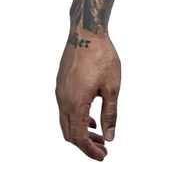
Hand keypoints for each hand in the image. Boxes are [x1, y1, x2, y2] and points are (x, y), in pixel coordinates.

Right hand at [55, 29, 120, 159]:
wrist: (86, 33)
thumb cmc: (103, 57)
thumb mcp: (112, 87)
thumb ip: (110, 114)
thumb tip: (109, 137)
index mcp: (76, 103)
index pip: (79, 137)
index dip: (90, 150)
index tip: (103, 156)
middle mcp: (63, 100)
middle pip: (70, 133)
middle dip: (85, 145)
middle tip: (102, 151)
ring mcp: (60, 93)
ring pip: (66, 122)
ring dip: (81, 132)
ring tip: (99, 136)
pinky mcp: (61, 85)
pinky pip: (65, 110)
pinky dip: (77, 119)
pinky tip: (91, 119)